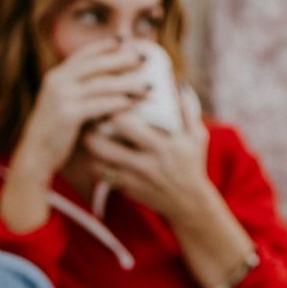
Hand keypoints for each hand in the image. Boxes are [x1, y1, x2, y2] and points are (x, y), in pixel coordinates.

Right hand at [10, 39, 150, 178]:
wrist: (34, 156)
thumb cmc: (53, 135)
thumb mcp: (61, 106)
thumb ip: (76, 93)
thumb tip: (103, 87)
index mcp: (56, 76)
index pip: (84, 54)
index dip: (105, 46)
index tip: (125, 41)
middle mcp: (58, 81)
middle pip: (97, 64)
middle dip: (122, 60)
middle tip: (144, 59)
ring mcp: (62, 97)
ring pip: (101, 84)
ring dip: (127, 83)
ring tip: (148, 86)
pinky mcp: (67, 114)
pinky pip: (99, 104)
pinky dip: (118, 102)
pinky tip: (133, 102)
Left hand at [81, 87, 210, 221]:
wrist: (189, 203)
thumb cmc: (192, 164)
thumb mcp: (197, 136)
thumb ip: (188, 110)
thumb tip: (177, 84)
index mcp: (161, 146)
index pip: (125, 124)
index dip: (112, 109)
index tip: (108, 98)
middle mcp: (144, 164)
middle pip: (101, 146)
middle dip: (91, 130)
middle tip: (89, 117)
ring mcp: (133, 180)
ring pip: (97, 162)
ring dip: (90, 148)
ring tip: (88, 132)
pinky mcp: (127, 190)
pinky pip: (102, 176)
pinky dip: (96, 163)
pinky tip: (97, 153)